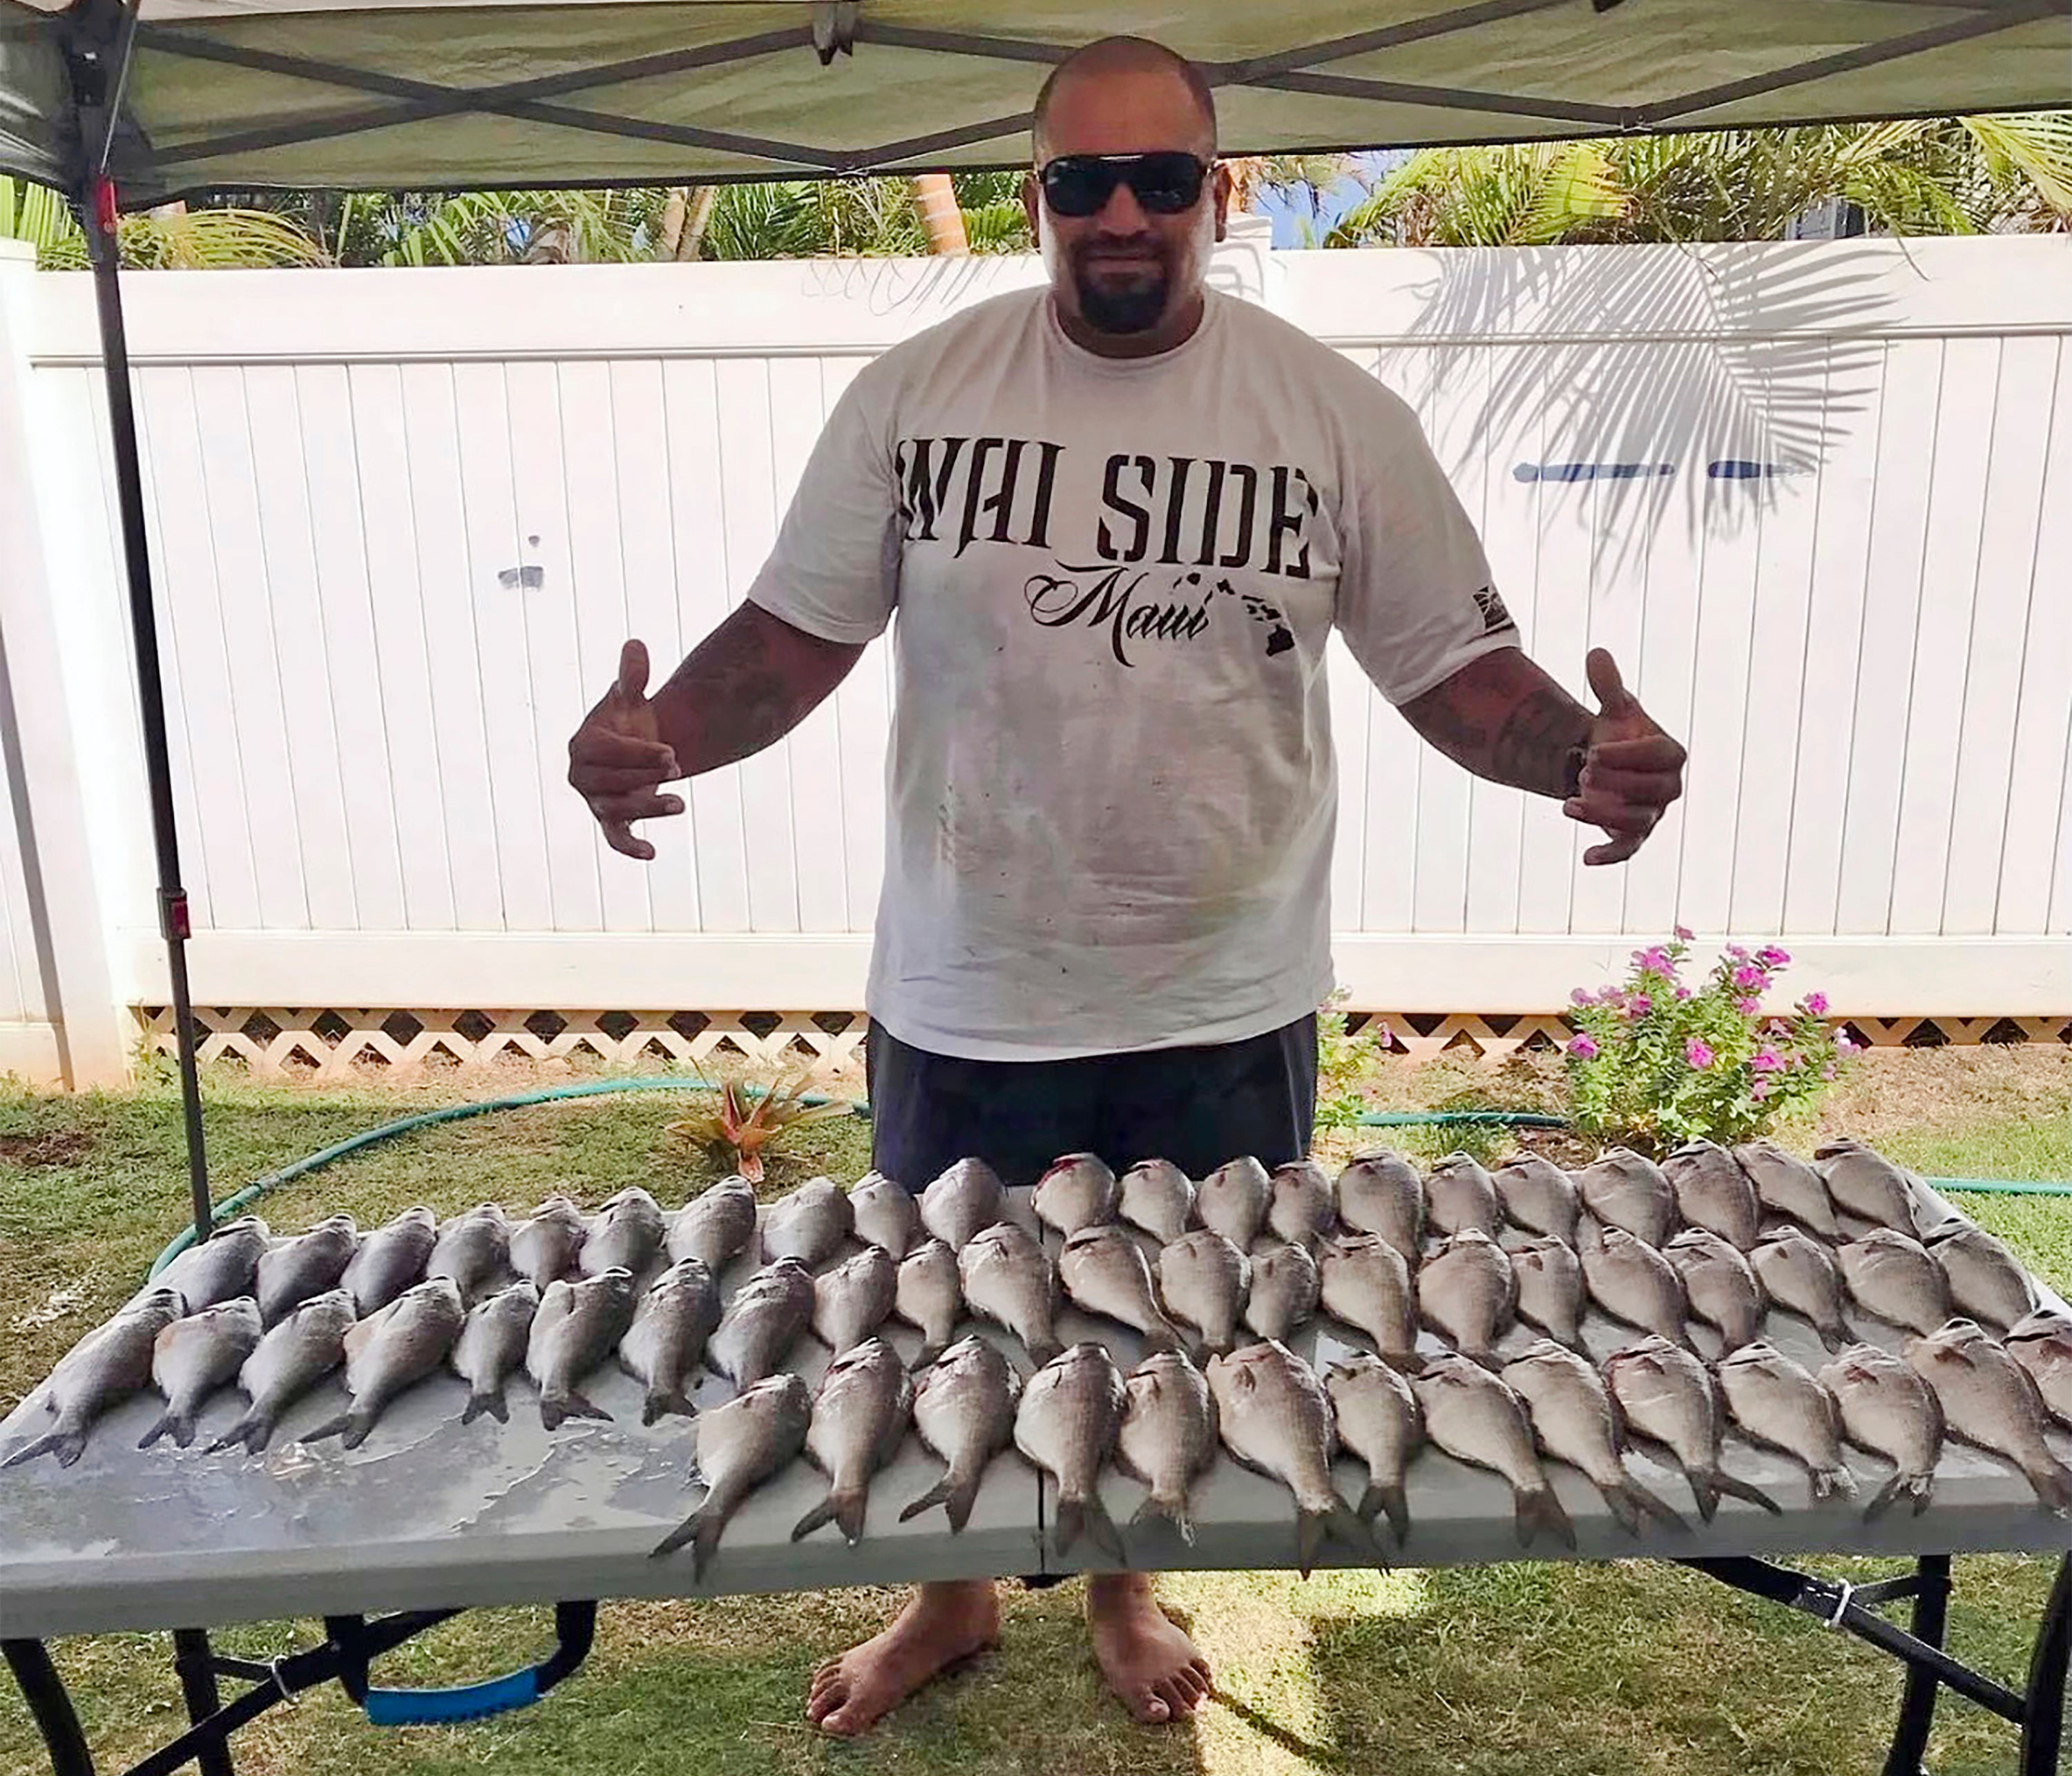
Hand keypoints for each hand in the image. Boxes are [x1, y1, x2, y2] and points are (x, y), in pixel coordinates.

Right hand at [568, 640, 681, 860]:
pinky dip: (631, 847)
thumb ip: (632, 675)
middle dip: (643, 775)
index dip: (636, 752)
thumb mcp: (632, 696)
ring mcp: (596, 801)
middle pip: (608, 782)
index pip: (602, 751)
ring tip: (681, 803)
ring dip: (647, 808)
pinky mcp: (612, 821)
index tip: (670, 750)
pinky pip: (615, 839)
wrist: (642, 746)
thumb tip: (635, 646)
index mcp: (581, 744)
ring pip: (615, 811)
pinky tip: (652, 853)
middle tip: (678, 765)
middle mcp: (581, 776)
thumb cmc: (632, 720)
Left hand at [1563, 648, 1685, 865]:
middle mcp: (1668, 786)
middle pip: (1651, 790)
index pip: (1658, 756)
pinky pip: (1627, 850)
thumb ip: (1608, 685)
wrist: (1602, 762)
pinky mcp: (1631, 835)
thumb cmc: (1616, 734)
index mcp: (1670, 753)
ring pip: (1637, 821)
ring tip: (1569, 803)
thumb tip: (1596, 654)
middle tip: (1584, 770)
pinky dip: (1609, 856)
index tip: (1594, 749)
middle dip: (1618, 782)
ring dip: (1604, 815)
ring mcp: (1651, 813)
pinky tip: (1586, 858)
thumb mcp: (1614, 708)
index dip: (1627, 755)